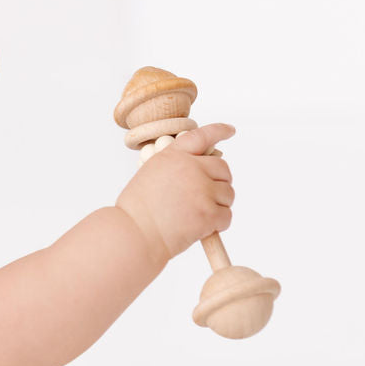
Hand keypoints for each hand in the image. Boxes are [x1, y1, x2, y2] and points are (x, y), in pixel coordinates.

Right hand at [115, 123, 236, 265]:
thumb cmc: (137, 211)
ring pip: (228, 194)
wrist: (134, 234)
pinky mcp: (208, 213)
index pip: (201, 136)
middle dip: (219, 183)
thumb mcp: (150, 175)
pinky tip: (200, 228)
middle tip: (206, 198)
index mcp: (173, 156)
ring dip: (218, 205)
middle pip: (223, 169)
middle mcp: (190, 168)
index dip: (218, 131)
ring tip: (196, 215)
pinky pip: (227, 216)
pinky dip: (218, 224)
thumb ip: (175, 167)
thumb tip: (199, 173)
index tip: (230, 130)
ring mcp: (201, 190)